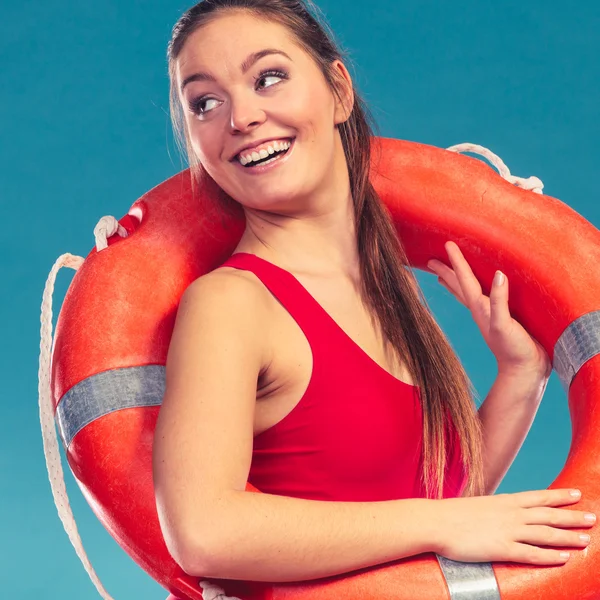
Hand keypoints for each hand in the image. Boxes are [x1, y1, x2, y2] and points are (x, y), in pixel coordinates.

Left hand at [427, 241, 550, 377]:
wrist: (524, 372)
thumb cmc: (514, 350)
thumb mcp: (504, 324)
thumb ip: (499, 301)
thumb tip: (499, 275)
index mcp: (480, 307)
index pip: (465, 279)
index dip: (456, 261)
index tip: (446, 244)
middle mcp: (480, 309)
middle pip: (459, 285)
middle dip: (446, 271)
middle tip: (431, 260)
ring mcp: (489, 315)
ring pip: (467, 293)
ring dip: (455, 281)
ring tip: (443, 274)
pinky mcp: (500, 319)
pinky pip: (483, 299)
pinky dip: (476, 291)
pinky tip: (481, 290)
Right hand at [433, 488, 594, 564]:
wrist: (436, 521)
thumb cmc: (453, 514)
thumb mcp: (479, 506)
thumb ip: (496, 511)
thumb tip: (504, 515)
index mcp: (505, 501)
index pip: (539, 496)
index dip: (560, 496)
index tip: (577, 493)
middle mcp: (511, 514)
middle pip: (549, 514)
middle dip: (572, 516)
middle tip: (592, 517)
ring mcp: (508, 531)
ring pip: (546, 534)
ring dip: (568, 537)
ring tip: (586, 540)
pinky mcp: (502, 548)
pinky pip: (532, 554)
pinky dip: (550, 556)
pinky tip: (564, 558)